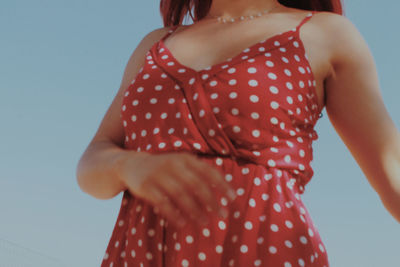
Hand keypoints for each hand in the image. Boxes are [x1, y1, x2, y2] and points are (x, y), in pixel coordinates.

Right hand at [117, 151, 236, 228]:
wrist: (131, 164)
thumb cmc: (164, 167)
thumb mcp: (181, 163)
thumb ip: (199, 173)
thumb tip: (223, 190)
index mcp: (185, 158)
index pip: (208, 171)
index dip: (222, 185)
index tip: (233, 199)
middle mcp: (173, 164)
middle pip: (197, 185)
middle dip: (211, 201)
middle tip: (222, 215)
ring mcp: (158, 175)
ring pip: (181, 195)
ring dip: (195, 211)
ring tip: (205, 223)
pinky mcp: (146, 186)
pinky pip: (163, 203)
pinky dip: (174, 214)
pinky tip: (182, 223)